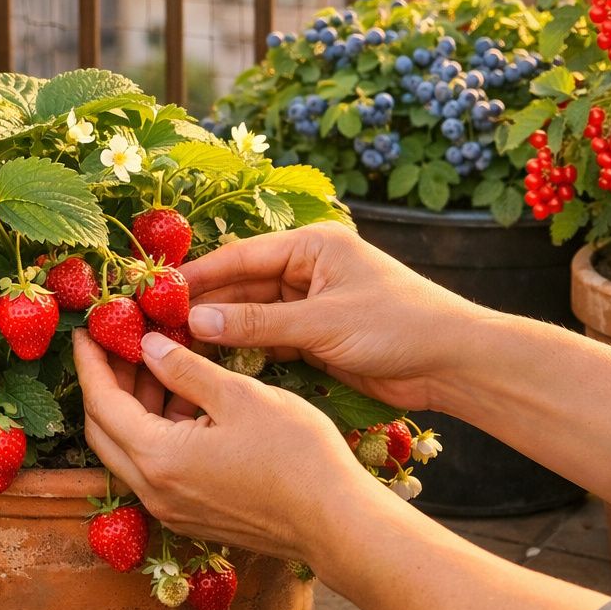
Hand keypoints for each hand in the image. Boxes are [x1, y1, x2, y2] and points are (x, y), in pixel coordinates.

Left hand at [73, 328, 387, 563]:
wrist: (337, 524)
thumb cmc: (296, 455)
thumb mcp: (240, 396)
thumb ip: (185, 369)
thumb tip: (147, 346)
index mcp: (158, 458)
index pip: (102, 403)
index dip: (91, 362)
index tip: (87, 331)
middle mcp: (153, 491)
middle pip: (104, 431)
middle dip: (105, 383)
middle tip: (117, 343)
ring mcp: (172, 508)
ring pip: (130, 450)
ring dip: (134, 406)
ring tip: (155, 360)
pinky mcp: (193, 514)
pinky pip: (156, 467)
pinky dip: (157, 430)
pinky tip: (183, 398)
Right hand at [180, 223, 496, 410]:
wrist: (454, 363)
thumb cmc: (398, 327)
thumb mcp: (323, 323)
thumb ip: (257, 324)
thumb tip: (195, 322)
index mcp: (313, 246)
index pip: (242, 256)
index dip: (198, 275)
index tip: (156, 292)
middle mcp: (308, 269)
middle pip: (242, 285)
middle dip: (203, 305)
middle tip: (155, 324)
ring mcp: (312, 303)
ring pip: (252, 314)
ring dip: (219, 329)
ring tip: (173, 345)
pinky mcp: (317, 336)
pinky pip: (268, 338)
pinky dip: (243, 348)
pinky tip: (211, 360)